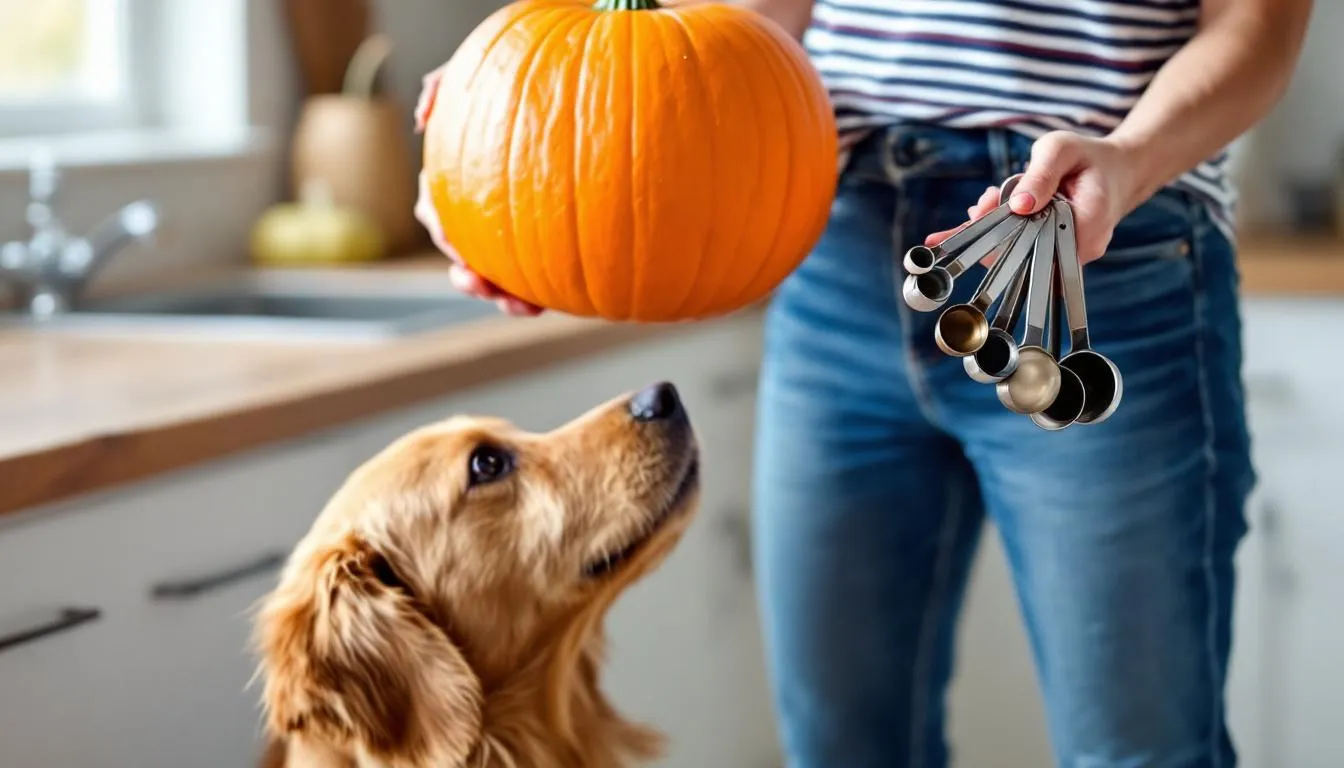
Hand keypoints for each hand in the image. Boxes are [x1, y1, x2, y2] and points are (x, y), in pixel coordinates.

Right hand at [414, 66, 541, 316]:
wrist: (572, 91)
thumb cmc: (514, 79)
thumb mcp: (476, 71)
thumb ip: (445, 85)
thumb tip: (422, 116)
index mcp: (453, 181)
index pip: (437, 215)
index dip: (445, 237)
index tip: (460, 253)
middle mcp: (476, 211)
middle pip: (463, 255)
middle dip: (470, 279)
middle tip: (483, 286)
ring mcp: (507, 230)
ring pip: (497, 274)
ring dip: (503, 297)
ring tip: (523, 308)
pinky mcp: (539, 241)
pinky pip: (534, 273)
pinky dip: (540, 292)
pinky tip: (555, 300)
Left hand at [924, 131, 1142, 264]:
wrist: (1119, 170)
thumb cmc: (1089, 157)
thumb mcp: (1061, 149)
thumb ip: (1041, 174)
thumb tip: (1018, 206)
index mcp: (1089, 224)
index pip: (1037, 245)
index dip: (1003, 231)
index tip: (983, 208)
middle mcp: (1082, 249)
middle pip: (1025, 254)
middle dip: (995, 231)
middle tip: (982, 203)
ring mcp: (1072, 255)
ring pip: (1023, 254)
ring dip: (999, 229)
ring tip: (992, 198)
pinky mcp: (1060, 253)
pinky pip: (1028, 250)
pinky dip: (1009, 231)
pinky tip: (997, 211)